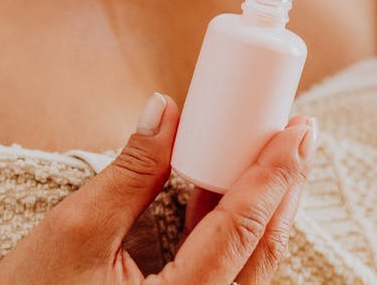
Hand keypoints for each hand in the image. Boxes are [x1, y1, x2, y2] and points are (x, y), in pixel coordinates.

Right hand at [0, 93, 317, 284]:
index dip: (274, 174)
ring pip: (251, 266)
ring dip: (266, 207)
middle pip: (262, 251)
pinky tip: (230, 191)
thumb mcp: (77, 230)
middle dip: (284, 186)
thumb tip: (166, 108)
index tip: (297, 129)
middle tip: (299, 130)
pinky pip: (226, 276)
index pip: (242, 230)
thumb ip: (131, 171)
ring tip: (275, 153)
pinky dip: (236, 231)